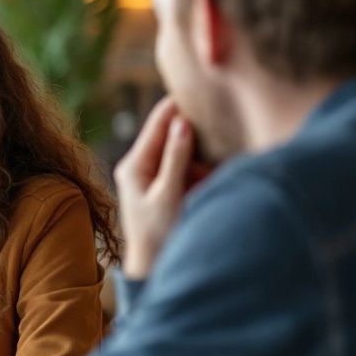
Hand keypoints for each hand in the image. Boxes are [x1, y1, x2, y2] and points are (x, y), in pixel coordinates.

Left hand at [114, 97, 196, 279]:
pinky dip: (203, 172)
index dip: (181, 104)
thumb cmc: (157, 236)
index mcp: (134, 164)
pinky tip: (212, 181)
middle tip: (221, 126)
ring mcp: (154, 175)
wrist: (151, 269)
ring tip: (214, 170)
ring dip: (204, 157)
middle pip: (174, 133)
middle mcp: (141, 165)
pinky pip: (189, 169)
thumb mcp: (168, 195)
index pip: (159, 121)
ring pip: (186, 152)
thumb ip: (176, 159)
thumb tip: (183, 123)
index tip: (205, 86)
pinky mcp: (167, 187)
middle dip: (198, 134)